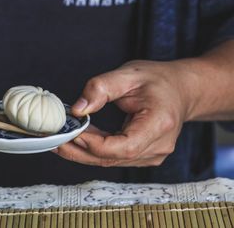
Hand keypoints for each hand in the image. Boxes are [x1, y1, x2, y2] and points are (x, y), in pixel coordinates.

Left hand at [53, 60, 192, 166]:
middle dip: (79, 151)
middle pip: (112, 159)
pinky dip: (94, 150)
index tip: (70, 131)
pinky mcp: (144, 155)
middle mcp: (158, 146)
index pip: (122, 146)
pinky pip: (114, 157)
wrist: (181, 89)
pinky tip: (78, 139)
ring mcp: (152, 155)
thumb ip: (100, 88)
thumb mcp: (128, 74)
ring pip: (110, 161)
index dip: (92, 143)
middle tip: (55, 140)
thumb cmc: (158, 80)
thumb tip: (77, 109)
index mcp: (159, 125)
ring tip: (61, 139)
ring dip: (83, 152)